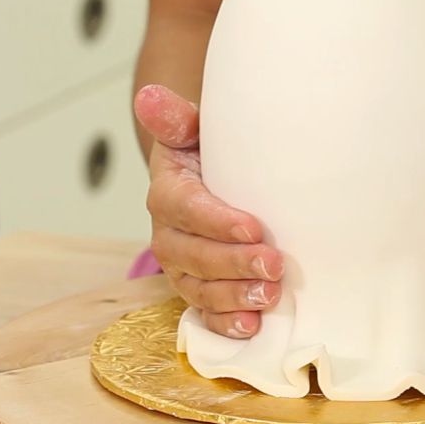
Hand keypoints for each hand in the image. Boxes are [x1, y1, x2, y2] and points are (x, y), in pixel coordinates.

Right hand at [134, 84, 282, 337]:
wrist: (211, 178)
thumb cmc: (209, 153)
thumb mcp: (195, 131)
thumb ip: (177, 118)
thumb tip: (149, 96)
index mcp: (168, 191)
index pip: (186, 208)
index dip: (216, 221)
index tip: (254, 227)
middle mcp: (169, 232)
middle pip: (192, 254)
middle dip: (232, 264)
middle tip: (274, 265)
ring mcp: (181, 264)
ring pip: (197, 287)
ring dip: (232, 296)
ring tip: (269, 297)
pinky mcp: (196, 286)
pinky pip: (203, 310)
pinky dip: (224, 322)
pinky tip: (251, 327)